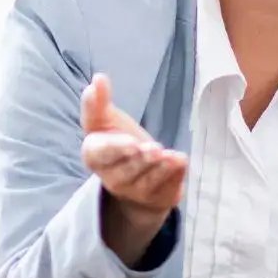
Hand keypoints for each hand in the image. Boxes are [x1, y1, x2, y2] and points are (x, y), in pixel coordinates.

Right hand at [81, 73, 185, 264]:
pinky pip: (166, 189)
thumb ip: (97, 102)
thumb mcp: (104, 120)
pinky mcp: (158, 199)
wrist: (136, 173)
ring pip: (147, 182)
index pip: (102, 154)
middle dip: (141, 160)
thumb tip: (98, 79)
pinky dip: (175, 176)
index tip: (132, 142)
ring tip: (171, 156)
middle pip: (126, 172)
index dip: (117, 149)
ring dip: (160, 170)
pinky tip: (181, 162)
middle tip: (154, 148)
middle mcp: (112, 179)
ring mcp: (135, 193)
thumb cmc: (117, 141)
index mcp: (96, 156)